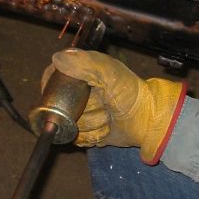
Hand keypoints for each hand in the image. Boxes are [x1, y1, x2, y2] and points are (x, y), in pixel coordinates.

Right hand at [47, 50, 184, 163]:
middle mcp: (76, 94)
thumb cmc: (130, 93)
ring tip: (108, 117)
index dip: (52, 86)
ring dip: (92, 123)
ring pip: (69, 124)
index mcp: (79, 73)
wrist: (147, 119)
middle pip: (60, 105)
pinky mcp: (84, 133)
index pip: (52, 76)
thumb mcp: (109, 72)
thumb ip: (84, 64)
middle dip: (82, 109)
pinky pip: (76, 139)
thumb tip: (57, 59)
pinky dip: (93, 136)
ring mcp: (79, 114)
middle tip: (103, 105)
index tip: (60, 95)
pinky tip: (106, 129)